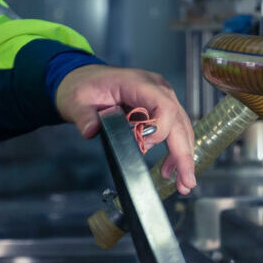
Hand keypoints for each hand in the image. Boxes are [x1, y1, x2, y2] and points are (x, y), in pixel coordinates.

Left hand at [54, 65, 197, 194]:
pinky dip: (175, 150)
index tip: (145, 147)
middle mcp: (156, 89)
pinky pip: (174, 129)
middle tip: (185, 181)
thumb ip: (84, 116)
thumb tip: (91, 131)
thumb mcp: (77, 101)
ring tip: (180, 182)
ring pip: (181, 128)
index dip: (160, 129)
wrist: (86, 80)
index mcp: (138, 83)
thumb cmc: (85, 86)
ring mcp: (161, 97)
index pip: (164, 105)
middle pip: (178, 121)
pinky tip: (170, 168)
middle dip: (183, 153)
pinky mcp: (160, 108)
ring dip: (183, 156)